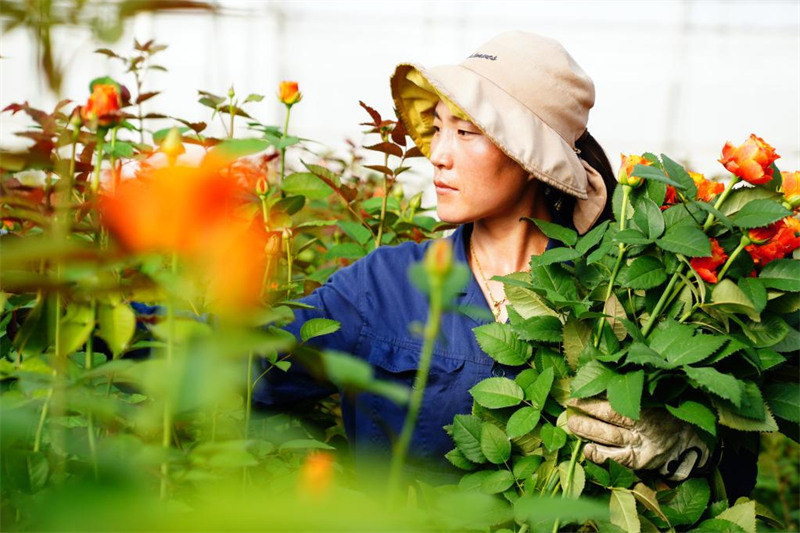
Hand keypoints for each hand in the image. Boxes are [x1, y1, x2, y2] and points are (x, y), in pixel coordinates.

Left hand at [566, 398, 709, 480]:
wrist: (686, 441)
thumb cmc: (663, 411)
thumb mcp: (653, 395)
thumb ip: (630, 385)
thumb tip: (600, 372)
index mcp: (648, 405)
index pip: (618, 398)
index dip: (596, 394)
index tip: (579, 390)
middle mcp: (645, 425)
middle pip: (613, 415)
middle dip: (588, 409)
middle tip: (570, 404)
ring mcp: (642, 445)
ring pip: (611, 436)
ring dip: (588, 429)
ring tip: (572, 423)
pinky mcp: (639, 462)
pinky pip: (616, 459)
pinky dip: (599, 455)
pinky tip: (586, 450)